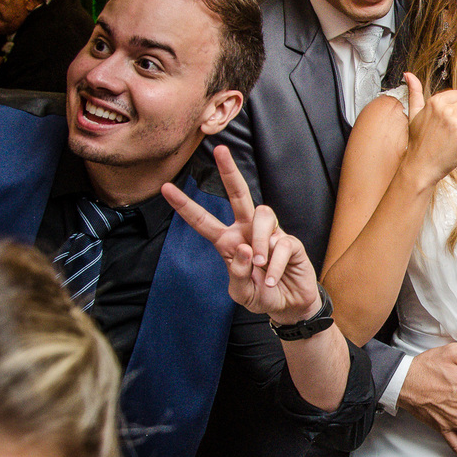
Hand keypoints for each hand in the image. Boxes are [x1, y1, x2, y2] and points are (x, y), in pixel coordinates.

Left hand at [162, 145, 319, 324]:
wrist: (289, 305)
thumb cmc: (261, 295)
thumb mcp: (241, 293)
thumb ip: (236, 273)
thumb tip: (243, 248)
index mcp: (228, 242)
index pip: (203, 221)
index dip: (185, 205)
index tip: (166, 188)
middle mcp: (248, 232)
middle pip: (239, 195)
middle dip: (229, 172)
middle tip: (220, 151)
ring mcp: (271, 235)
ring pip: (263, 215)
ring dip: (260, 241)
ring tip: (259, 265)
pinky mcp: (290, 242)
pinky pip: (281, 245)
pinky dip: (274, 266)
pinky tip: (271, 279)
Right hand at [401, 72, 456, 186]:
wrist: (420, 167)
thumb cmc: (418, 141)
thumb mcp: (413, 114)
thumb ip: (414, 92)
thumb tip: (408, 73)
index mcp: (435, 102)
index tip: (447, 120)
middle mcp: (445, 111)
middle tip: (449, 133)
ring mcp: (455, 125)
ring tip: (452, 140)